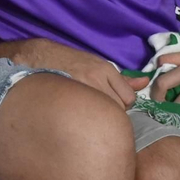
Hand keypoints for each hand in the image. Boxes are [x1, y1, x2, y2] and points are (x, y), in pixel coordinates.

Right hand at [20, 39, 148, 108]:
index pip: (128, 98)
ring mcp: (82, 89)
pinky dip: (85, 120)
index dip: (120, 103)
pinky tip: (77, 116)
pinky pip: (88, 118)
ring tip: (85, 113)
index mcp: (104, 69)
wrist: (34, 59)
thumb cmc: (68, 63)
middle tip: (95, 109)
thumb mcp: (95, 65)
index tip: (107, 103)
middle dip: (111, 112)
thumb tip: (145, 82)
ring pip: (104, 115)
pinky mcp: (68, 98)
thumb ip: (122, 78)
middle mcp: (96, 78)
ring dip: (98, 117)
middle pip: (119, 108)